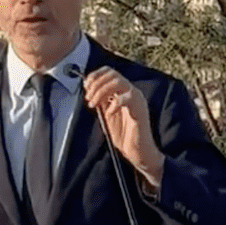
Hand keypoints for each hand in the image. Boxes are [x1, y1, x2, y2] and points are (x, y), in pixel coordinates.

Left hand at [82, 66, 163, 186]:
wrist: (136, 152)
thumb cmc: (123, 135)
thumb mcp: (106, 114)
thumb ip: (100, 101)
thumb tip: (89, 89)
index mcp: (122, 92)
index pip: (109, 72)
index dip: (95, 75)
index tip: (85, 85)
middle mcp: (130, 92)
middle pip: (113, 74)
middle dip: (96, 84)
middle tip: (88, 98)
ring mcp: (137, 99)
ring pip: (119, 82)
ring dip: (102, 91)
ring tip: (93, 104)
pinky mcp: (140, 109)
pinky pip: (128, 97)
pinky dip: (115, 103)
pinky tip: (109, 113)